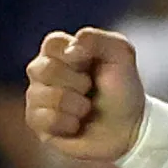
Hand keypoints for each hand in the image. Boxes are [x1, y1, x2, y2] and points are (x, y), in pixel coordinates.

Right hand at [23, 26, 145, 165]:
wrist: (128, 128)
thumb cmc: (122, 89)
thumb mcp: (121, 54)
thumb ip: (98, 39)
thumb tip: (72, 48)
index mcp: (62, 52)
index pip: (52, 44)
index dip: (73, 55)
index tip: (90, 64)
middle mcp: (44, 73)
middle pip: (43, 69)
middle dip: (76, 82)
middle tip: (90, 89)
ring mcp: (39, 98)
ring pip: (42, 96)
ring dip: (75, 105)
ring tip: (86, 109)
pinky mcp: (39, 124)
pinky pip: (44, 119)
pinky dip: (68, 123)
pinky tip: (77, 124)